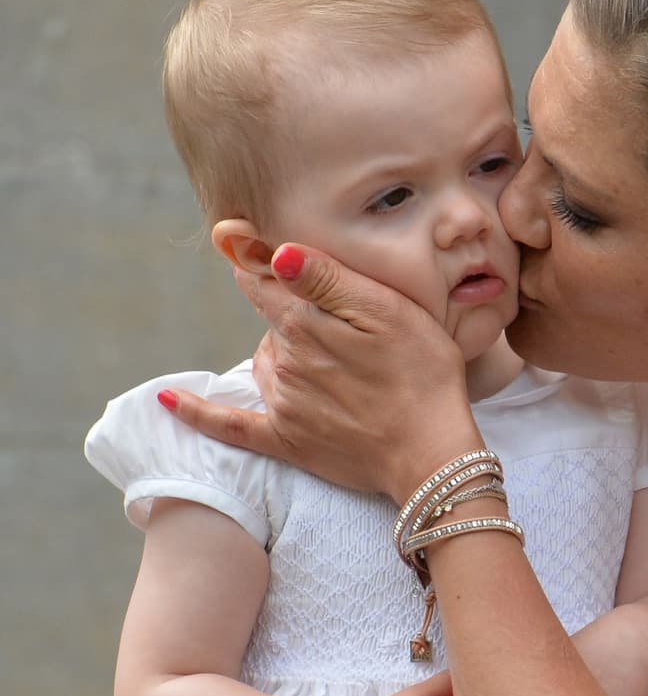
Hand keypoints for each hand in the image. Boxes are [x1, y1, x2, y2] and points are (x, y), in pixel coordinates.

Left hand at [159, 244, 480, 499]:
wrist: (431, 455)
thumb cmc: (425, 376)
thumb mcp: (390, 313)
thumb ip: (329, 280)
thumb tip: (277, 252)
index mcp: (306, 323)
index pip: (266, 280)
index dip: (263, 262)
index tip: (249, 240)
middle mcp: (285, 361)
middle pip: (272, 322)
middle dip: (294, 313)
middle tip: (346, 326)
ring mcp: (284, 403)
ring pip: (268, 362)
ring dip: (284, 353)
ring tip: (335, 361)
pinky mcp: (287, 440)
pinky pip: (230, 425)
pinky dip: (197, 412)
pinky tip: (168, 402)